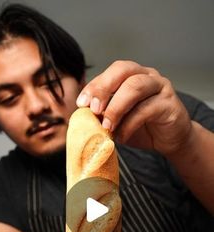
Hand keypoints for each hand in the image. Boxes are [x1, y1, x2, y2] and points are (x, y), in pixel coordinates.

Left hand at [77, 60, 191, 155]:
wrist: (171, 140)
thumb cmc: (143, 127)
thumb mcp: (119, 119)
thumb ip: (104, 113)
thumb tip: (82, 117)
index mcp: (133, 75)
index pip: (111, 72)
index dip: (94, 85)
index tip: (81, 103)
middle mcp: (147, 75)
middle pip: (123, 70)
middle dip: (103, 88)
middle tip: (93, 109)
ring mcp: (160, 87)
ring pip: (135, 87)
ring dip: (116, 107)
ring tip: (107, 126)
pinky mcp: (169, 104)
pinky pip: (146, 109)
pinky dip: (130, 124)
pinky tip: (122, 136)